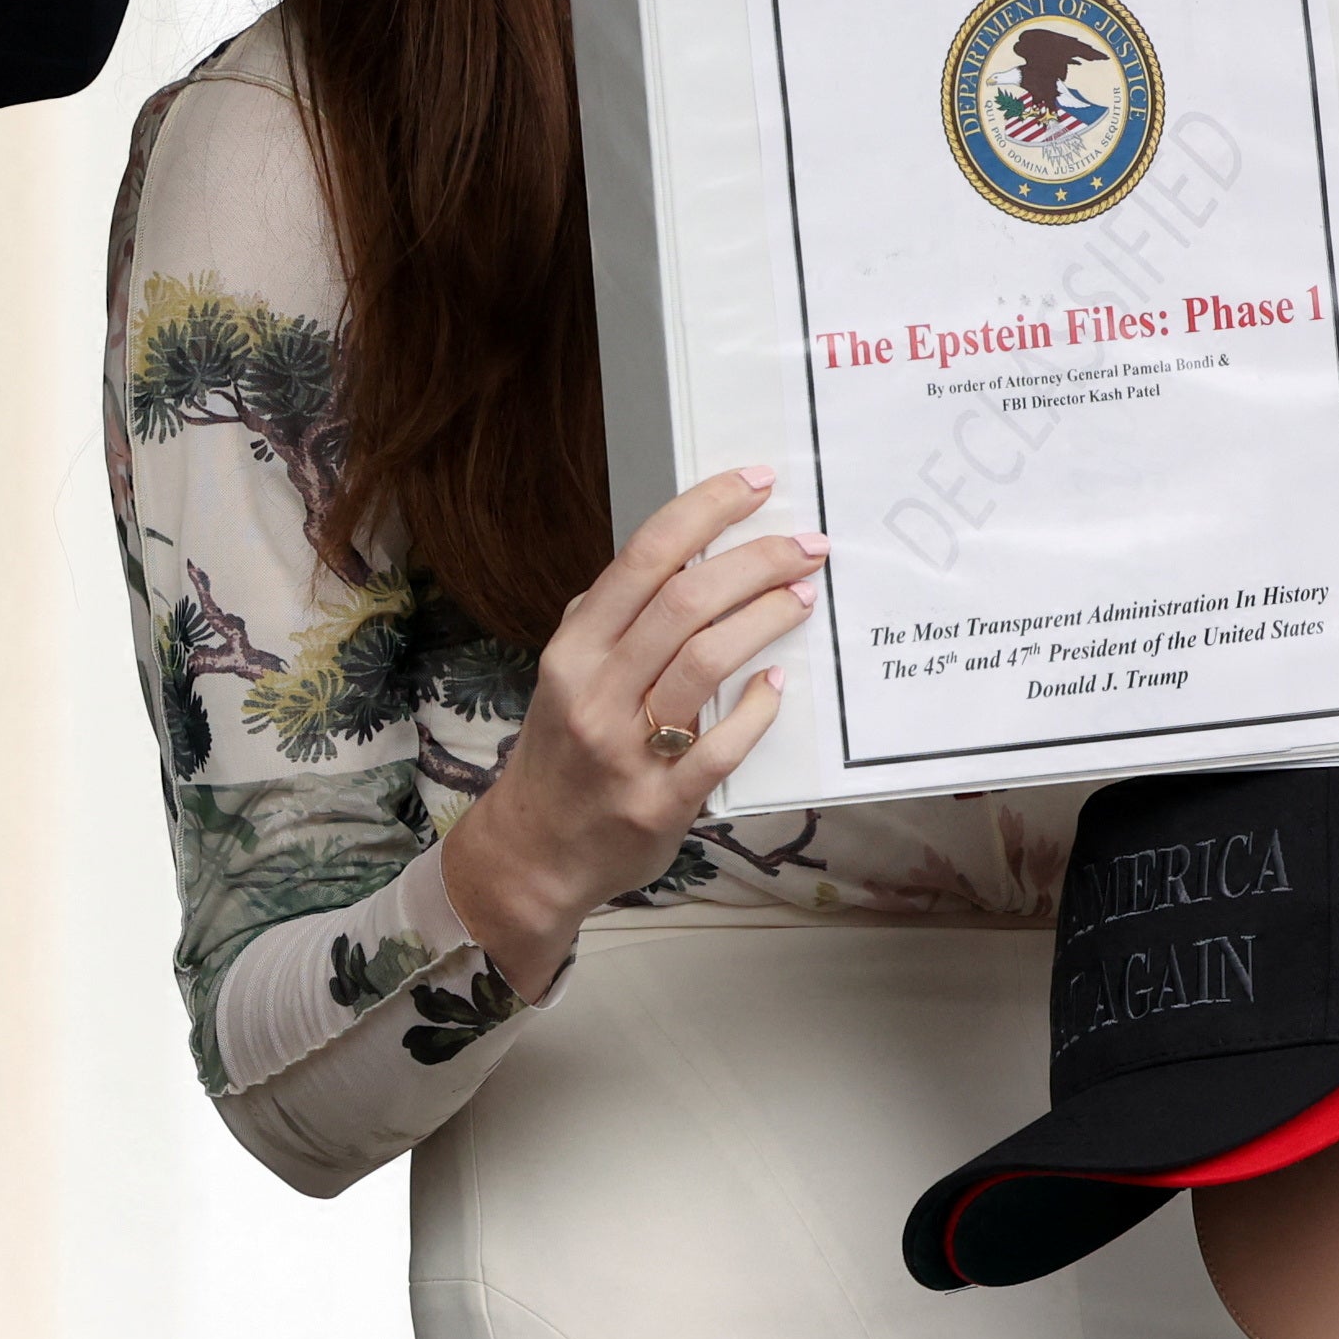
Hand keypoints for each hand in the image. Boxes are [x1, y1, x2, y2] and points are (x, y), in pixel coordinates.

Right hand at [437, 468, 825, 994]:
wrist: (533, 855)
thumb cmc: (563, 752)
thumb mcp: (567, 673)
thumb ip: (612, 619)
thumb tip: (681, 556)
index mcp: (574, 648)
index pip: (645, 556)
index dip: (707, 509)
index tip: (756, 483)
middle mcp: (595, 691)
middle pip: (686, 601)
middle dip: (757, 560)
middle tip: (806, 547)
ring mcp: (627, 750)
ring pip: (707, 661)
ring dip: (766, 618)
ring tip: (802, 598)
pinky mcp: (660, 803)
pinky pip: (721, 746)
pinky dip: (757, 709)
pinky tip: (777, 686)